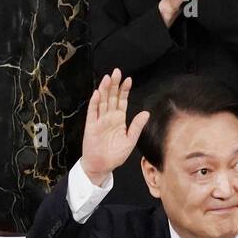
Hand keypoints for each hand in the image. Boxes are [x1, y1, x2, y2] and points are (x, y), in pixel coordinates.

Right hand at [81, 69, 149, 183]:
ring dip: (104, 90)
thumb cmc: (115, 155)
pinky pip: (92, 112)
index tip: (128, 79)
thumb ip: (137, 127)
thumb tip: (146, 113)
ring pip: (102, 102)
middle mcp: (109, 117)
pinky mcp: (91, 126)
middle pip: (111, 98)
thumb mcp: (130, 141)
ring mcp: (99, 120)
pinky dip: (94, 103)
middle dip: (114, 85)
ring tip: (107, 78)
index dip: (124, 90)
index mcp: (119, 120)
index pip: (122, 101)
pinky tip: (97, 93)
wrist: (101, 166)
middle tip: (117, 72)